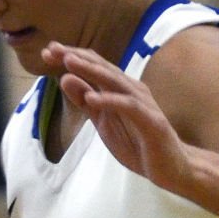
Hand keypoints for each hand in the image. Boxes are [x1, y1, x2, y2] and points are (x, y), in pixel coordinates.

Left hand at [41, 42, 190, 191]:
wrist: (171, 168)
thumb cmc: (138, 143)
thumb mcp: (104, 122)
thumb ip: (87, 102)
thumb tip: (65, 79)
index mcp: (119, 89)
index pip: (93, 66)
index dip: (70, 57)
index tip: (47, 52)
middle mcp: (131, 89)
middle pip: (101, 67)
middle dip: (75, 57)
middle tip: (51, 49)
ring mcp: (142, 103)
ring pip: (114, 81)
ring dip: (90, 71)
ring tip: (68, 64)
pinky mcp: (150, 121)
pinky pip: (128, 106)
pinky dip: (110, 101)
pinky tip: (91, 99)